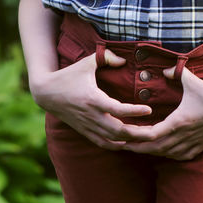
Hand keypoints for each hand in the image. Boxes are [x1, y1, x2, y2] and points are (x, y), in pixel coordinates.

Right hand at [29, 49, 157, 149]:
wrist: (46, 93)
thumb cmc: (68, 75)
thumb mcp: (87, 62)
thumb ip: (106, 57)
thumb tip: (124, 60)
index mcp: (92, 99)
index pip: (117, 109)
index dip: (134, 111)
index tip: (149, 109)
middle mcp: (91, 115)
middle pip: (118, 131)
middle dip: (138, 134)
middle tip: (156, 132)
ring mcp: (87, 126)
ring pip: (112, 140)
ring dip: (130, 141)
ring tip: (145, 138)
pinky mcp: (84, 131)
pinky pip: (102, 143)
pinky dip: (116, 145)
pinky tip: (128, 143)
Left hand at [124, 67, 202, 160]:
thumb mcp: (193, 81)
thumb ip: (177, 72)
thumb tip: (164, 69)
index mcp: (179, 121)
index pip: (151, 135)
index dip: (135, 136)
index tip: (123, 135)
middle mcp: (184, 135)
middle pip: (155, 148)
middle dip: (137, 148)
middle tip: (123, 146)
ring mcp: (193, 142)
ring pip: (167, 154)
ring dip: (152, 152)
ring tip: (139, 149)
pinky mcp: (201, 144)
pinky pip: (181, 156)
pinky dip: (169, 155)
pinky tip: (165, 152)